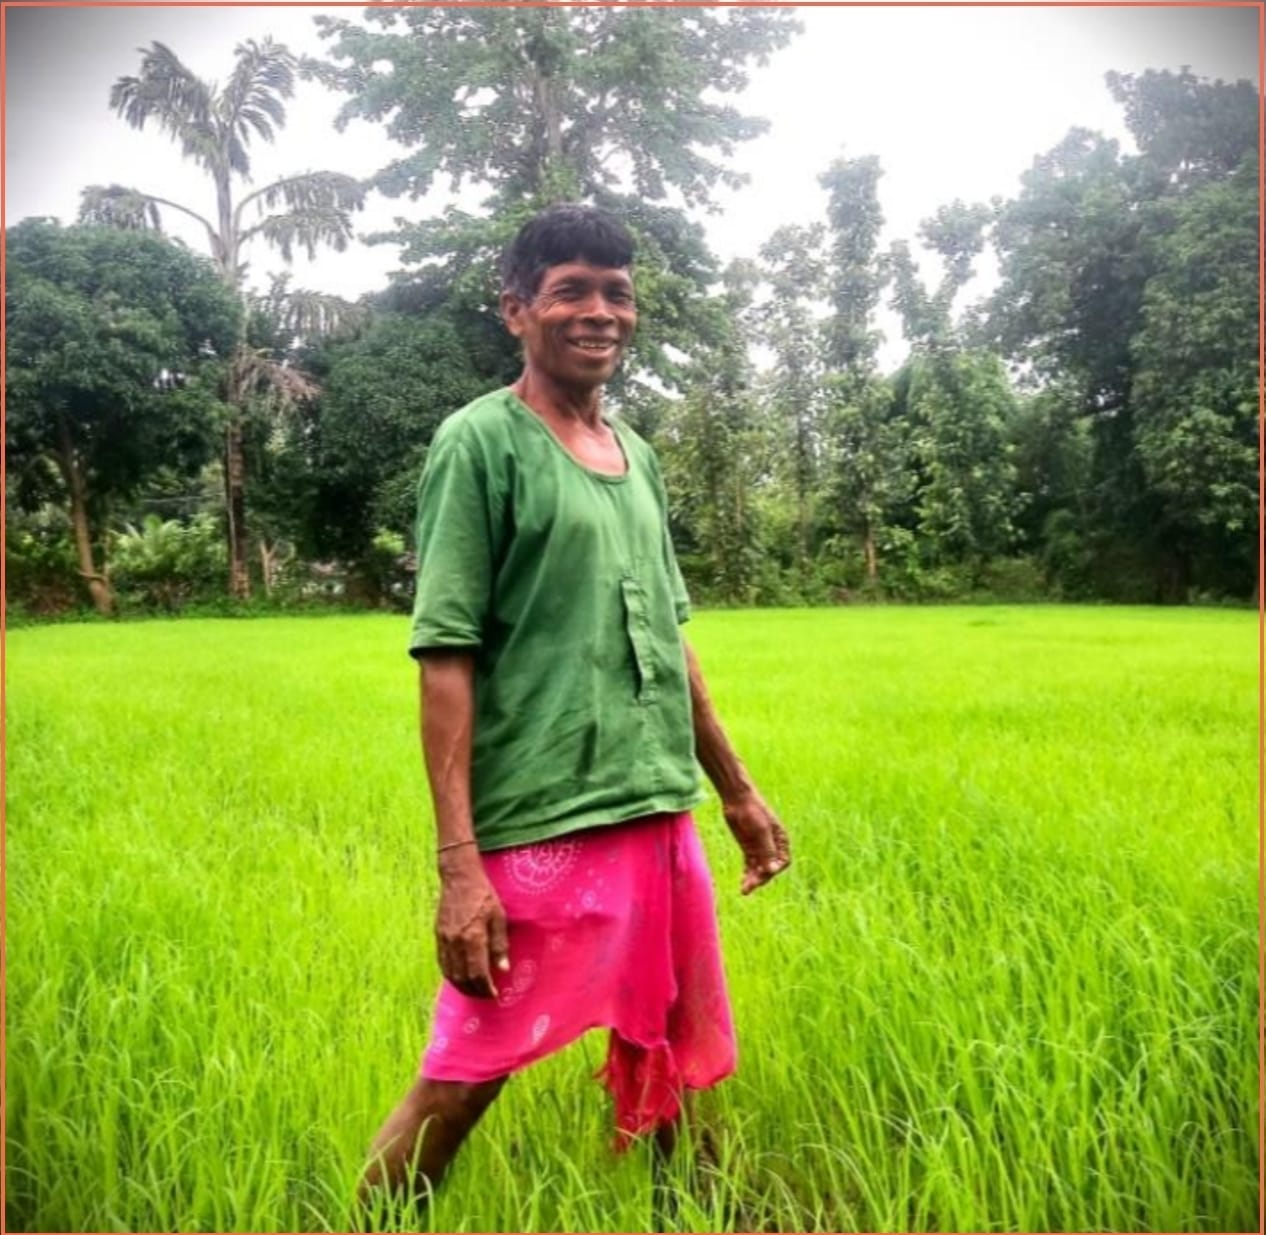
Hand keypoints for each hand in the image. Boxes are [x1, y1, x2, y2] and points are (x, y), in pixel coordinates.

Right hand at [435, 853, 509, 997]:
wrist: (460, 878)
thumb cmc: (484, 895)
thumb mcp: (499, 917)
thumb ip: (500, 945)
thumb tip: (503, 969)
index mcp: (473, 937)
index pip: (477, 973)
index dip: (486, 988)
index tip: (494, 994)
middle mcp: (456, 942)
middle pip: (462, 977)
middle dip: (474, 991)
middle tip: (485, 996)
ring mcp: (444, 940)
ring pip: (450, 973)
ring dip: (461, 986)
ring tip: (474, 991)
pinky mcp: (438, 936)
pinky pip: (442, 963)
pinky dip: (450, 975)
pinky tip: (459, 978)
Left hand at [722, 791, 790, 894]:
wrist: (736, 799)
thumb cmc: (752, 810)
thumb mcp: (760, 830)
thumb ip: (767, 850)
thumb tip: (772, 870)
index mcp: (781, 839)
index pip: (783, 861)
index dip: (775, 869)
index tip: (766, 871)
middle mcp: (772, 846)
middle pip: (770, 867)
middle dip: (762, 877)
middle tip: (750, 886)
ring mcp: (760, 847)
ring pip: (759, 868)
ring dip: (753, 879)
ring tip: (745, 889)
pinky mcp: (748, 848)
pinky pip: (750, 865)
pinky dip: (747, 874)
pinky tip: (743, 882)